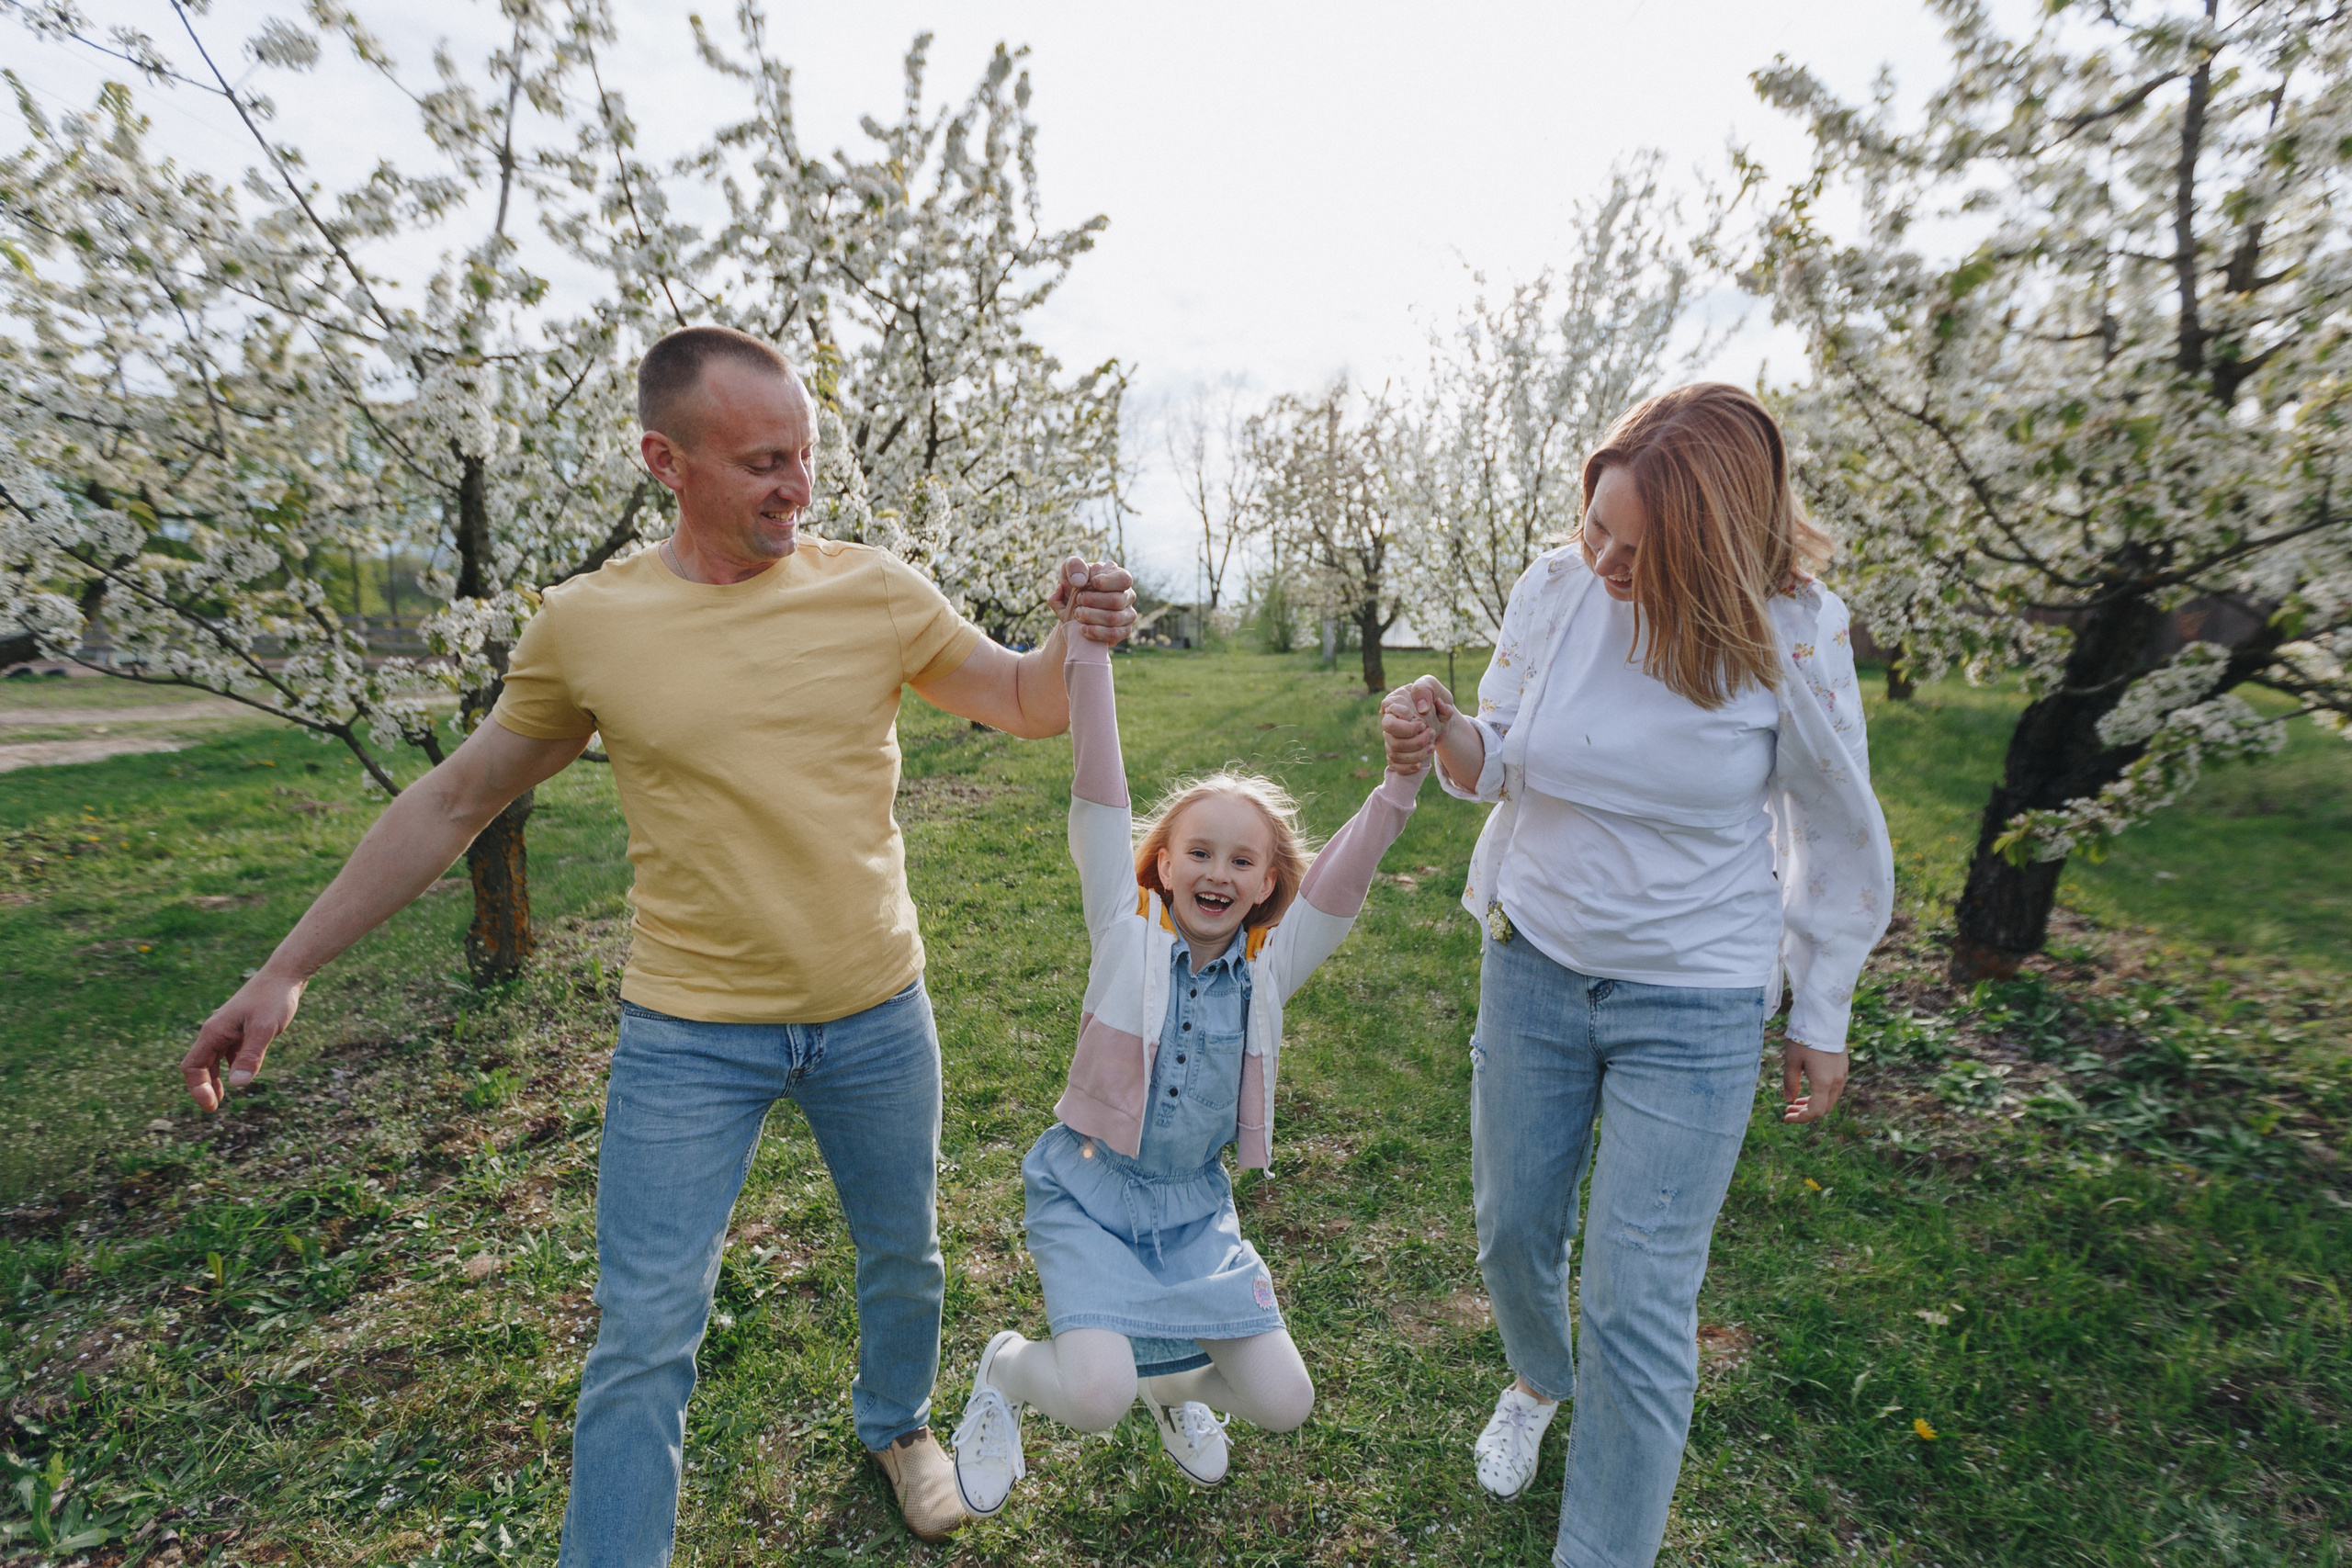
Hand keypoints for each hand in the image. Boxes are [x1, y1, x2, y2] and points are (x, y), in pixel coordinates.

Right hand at [183, 967, 306, 1110]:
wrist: (286, 975)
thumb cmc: (274, 999)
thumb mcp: (264, 1029)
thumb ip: (251, 1056)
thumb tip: (238, 1084)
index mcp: (214, 1031)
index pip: (192, 1066)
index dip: (197, 1088)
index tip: (211, 1106)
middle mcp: (216, 1030)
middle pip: (200, 1064)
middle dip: (204, 1086)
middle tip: (213, 1108)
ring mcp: (228, 1028)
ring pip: (214, 1058)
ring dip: (216, 1077)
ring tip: (221, 1097)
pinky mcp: (242, 1026)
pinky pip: (229, 1050)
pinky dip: (230, 1064)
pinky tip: (241, 1072)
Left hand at [1047, 556, 1136, 644]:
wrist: (1071, 610)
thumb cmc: (1073, 585)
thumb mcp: (1069, 570)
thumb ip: (1073, 567)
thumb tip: (1080, 581)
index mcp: (1119, 576)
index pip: (1124, 579)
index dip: (1106, 583)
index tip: (1090, 584)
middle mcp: (1127, 595)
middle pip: (1117, 600)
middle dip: (1093, 601)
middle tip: (1078, 600)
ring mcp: (1128, 614)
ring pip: (1114, 618)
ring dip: (1092, 616)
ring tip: (1078, 614)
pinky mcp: (1124, 631)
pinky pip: (1115, 634)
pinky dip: (1096, 632)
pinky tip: (1083, 628)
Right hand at [1379, 675, 1456, 772]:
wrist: (1443, 719)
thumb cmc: (1437, 699)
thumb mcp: (1435, 687)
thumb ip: (1426, 690)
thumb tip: (1422, 708)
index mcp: (1396, 701)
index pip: (1388, 708)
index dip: (1405, 719)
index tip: (1422, 723)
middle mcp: (1390, 719)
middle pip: (1388, 733)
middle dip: (1411, 738)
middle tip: (1430, 733)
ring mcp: (1392, 736)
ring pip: (1393, 750)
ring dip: (1414, 752)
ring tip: (1431, 746)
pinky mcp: (1396, 751)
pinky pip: (1393, 763)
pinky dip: (1406, 767)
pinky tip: (1419, 764)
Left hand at [1781, 1041, 1848, 1123]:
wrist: (1824, 1019)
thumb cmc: (1805, 1039)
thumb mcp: (1792, 1061)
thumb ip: (1791, 1082)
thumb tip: (1788, 1100)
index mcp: (1824, 1082)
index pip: (1815, 1111)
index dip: (1801, 1118)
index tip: (1786, 1117)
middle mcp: (1837, 1081)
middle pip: (1824, 1108)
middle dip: (1806, 1112)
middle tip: (1788, 1109)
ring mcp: (1842, 1075)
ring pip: (1830, 1099)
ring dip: (1813, 1103)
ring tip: (1795, 1100)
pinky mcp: (1843, 1068)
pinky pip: (1834, 1088)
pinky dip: (1821, 1094)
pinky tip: (1808, 1089)